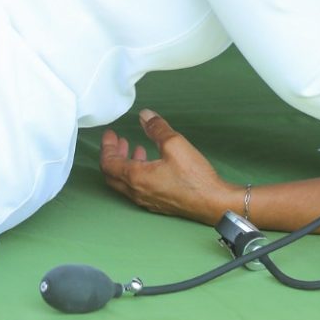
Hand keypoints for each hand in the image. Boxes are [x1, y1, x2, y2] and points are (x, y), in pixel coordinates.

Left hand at [100, 109, 238, 224]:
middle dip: (113, 155)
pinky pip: (137, 188)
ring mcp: (146, 200)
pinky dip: (136, 173)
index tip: (111, 134)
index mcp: (136, 177)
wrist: (212, 203)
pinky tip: (151, 164)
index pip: (109, 163)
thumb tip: (145, 115)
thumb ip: (157, 128)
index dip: (106, 147)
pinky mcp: (157, 204)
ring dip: (125, 164)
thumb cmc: (193, 177)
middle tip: (119, 140)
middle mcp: (136, 192)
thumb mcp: (175, 144)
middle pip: (112, 175)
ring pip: (125, 182)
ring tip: (136, 148)